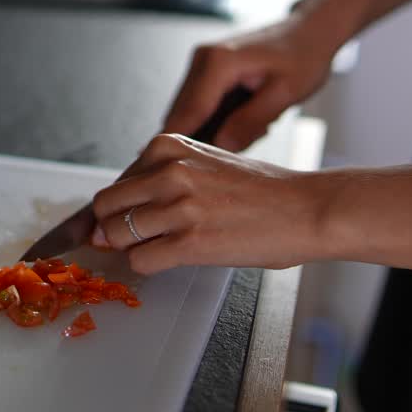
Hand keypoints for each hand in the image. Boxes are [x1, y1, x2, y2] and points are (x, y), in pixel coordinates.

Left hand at [91, 132, 320, 273]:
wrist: (304, 208)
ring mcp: (178, 207)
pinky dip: (148, 265)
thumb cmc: (263, 189)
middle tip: (135, 238)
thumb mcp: (205, 162)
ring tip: (163, 246)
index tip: (129, 219)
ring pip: (116, 235)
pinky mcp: (190, 242)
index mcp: (169, 147)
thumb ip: (163, 177)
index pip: (116, 181)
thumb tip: (120, 208)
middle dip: (113, 227)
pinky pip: (140, 260)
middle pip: (106, 206)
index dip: (120, 206)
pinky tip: (172, 258)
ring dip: (132, 247)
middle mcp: (169, 172)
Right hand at [163, 14, 336, 150]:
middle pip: (181, 113)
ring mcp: (202, 62)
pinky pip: (200, 104)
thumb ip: (250, 122)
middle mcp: (202, 58)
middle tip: (231, 156)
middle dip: (198, 140)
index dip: (180, 143)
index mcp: (218, 62)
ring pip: (189, 111)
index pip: (189, 113)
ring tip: (253, 129)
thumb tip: (220, 148)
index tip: (173, 169)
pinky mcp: (207, 69)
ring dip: (210, 130)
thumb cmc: (304, 56)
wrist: (310, 31)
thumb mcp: (285, 94)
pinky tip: (246, 119)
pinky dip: (216, 120)